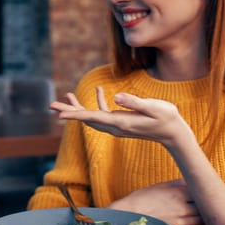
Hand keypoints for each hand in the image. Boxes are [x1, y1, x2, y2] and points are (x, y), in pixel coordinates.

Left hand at [50, 88, 189, 149]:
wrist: (174, 133)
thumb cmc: (166, 118)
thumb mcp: (153, 107)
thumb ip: (134, 102)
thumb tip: (115, 97)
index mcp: (120, 123)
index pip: (91, 118)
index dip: (74, 115)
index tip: (58, 115)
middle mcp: (115, 126)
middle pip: (86, 119)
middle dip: (68, 111)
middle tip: (50, 105)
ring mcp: (118, 125)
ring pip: (92, 117)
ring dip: (78, 107)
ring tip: (65, 96)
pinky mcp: (122, 122)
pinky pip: (104, 113)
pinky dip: (98, 103)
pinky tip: (99, 90)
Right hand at [108, 180, 201, 224]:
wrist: (129, 217)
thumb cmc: (142, 199)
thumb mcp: (160, 186)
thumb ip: (178, 183)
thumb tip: (191, 181)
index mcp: (178, 193)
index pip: (202, 192)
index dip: (205, 191)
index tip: (206, 189)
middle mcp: (182, 208)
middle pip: (205, 207)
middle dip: (206, 204)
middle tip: (206, 201)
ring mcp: (181, 222)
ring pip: (201, 219)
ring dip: (202, 215)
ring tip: (199, 210)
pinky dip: (193, 223)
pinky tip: (188, 219)